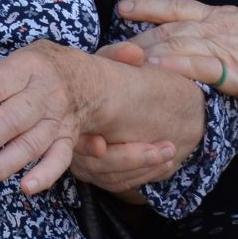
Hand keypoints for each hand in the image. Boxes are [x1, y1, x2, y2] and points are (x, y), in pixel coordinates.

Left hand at [0, 40, 107, 195]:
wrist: (85, 78)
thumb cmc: (35, 72)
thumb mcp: (11, 64)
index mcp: (24, 69)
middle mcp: (43, 95)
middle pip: (12, 121)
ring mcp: (57, 119)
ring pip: (30, 145)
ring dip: (2, 166)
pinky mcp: (68, 139)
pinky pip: (60, 159)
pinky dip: (45, 175)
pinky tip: (25, 188)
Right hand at [67, 43, 180, 194]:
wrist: (102, 98)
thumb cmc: (102, 77)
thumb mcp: (108, 62)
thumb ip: (118, 56)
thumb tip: (135, 54)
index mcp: (68, 119)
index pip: (72, 139)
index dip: (86, 145)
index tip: (101, 144)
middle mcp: (71, 145)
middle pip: (94, 166)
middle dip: (129, 160)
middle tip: (162, 149)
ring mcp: (86, 164)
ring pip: (110, 178)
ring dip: (143, 168)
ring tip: (170, 152)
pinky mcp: (101, 176)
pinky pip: (120, 184)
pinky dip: (144, 175)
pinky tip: (165, 163)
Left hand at [112, 0, 237, 107]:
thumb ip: (221, 30)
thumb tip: (201, 37)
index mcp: (219, 16)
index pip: (175, 8)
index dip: (147, 7)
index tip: (122, 7)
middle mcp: (215, 26)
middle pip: (165, 30)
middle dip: (135, 39)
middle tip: (108, 48)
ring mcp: (221, 46)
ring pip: (174, 45)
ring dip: (144, 54)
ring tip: (118, 61)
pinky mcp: (231, 69)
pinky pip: (197, 66)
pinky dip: (174, 67)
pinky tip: (154, 71)